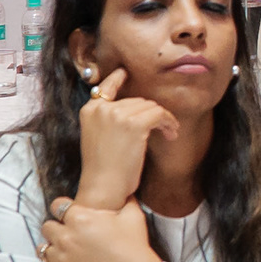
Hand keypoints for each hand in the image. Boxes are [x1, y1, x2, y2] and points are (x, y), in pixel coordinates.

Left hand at [37, 195, 159, 261]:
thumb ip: (126, 202)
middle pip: (47, 227)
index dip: (64, 210)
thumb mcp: (134, 217)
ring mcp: (62, 260)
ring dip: (51, 251)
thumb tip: (127, 193)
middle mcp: (66, 237)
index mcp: (80, 218)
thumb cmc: (136, 249)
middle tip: (69, 237)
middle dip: (56, 230)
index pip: (57, 206)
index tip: (71, 217)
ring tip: (63, 256)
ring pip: (41, 251)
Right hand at [71, 67, 177, 209]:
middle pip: (136, 99)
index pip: (106, 85)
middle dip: (151, 113)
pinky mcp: (134, 124)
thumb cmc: (103, 169)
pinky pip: (160, 114)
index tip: (126, 73)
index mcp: (90, 109)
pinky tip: (171, 134)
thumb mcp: (98, 136)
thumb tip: (134, 106)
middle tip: (162, 128)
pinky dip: (169, 123)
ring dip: (163, 119)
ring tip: (168, 133)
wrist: (102, 188)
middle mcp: (102, 108)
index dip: (119, 78)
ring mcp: (117, 114)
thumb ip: (108, 118)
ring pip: (150, 106)